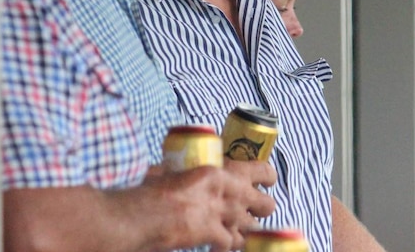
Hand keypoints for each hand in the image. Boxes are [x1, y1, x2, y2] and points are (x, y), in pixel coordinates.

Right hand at [140, 164, 275, 251]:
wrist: (147, 213)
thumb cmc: (155, 188)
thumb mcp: (178, 170)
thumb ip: (189, 173)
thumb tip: (181, 174)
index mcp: (224, 171)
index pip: (263, 171)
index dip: (267, 178)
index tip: (266, 182)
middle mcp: (232, 193)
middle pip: (267, 205)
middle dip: (262, 209)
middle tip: (252, 210)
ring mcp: (227, 217)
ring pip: (253, 228)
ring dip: (244, 231)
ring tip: (233, 231)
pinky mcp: (218, 237)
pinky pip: (232, 245)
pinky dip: (224, 247)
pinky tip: (214, 246)